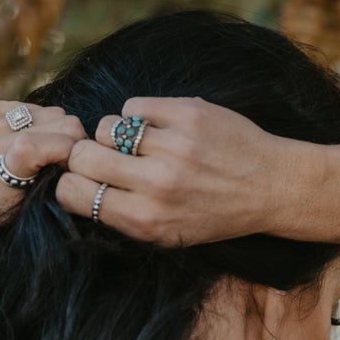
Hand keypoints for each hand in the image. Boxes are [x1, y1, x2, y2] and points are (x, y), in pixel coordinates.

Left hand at [0, 101, 87, 245]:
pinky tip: (33, 139)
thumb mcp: (25, 218)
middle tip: (71, 160)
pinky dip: (38, 121)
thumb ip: (51, 189)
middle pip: (53, 121)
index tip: (77, 164)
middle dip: (72, 139)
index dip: (66, 148)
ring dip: (57, 130)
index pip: (31, 146)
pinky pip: (29, 106)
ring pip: (46, 110)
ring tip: (50, 152)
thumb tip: (82, 161)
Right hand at [56, 96, 283, 244]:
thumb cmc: (212, 214)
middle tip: (106, 158)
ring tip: (137, 144)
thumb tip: (74, 184)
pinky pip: (134, 105)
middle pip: (82, 156)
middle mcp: (156, 186)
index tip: (84, 180)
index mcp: (145, 221)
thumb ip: (122, 214)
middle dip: (86, 156)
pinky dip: (140, 115)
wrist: (269, 188)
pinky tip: (159, 128)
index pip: (72, 193)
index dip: (71, 183)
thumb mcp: (166, 234)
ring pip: (106, 127)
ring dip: (114, 134)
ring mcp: (172, 148)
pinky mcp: (187, 114)